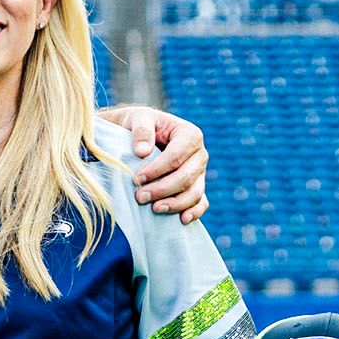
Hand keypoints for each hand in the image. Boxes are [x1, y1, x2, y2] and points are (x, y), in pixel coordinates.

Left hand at [106, 105, 209, 223]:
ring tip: (154, 209)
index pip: (176, 156)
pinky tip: (182, 219)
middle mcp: (199, 154)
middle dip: (163, 189)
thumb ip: (141, 131)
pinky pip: (201, 201)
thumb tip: (142, 152)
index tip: (137, 178)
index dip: (158, 169)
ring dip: (175, 203)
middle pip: (187, 176)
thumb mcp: (137, 119)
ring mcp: (199, 172)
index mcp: (190, 135)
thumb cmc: (139, 124)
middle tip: (140, 197)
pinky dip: (195, 211)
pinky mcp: (196, 186)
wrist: (140, 135)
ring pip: (195, 192)